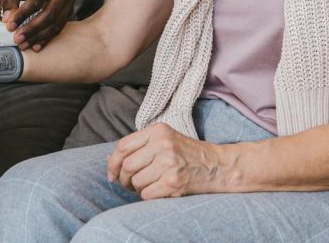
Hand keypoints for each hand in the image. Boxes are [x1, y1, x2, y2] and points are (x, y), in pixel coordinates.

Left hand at [0, 0, 74, 50]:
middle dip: (32, 29)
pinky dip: (47, 38)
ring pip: (56, 23)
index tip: (10, 26)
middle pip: (50, 13)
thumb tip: (7, 19)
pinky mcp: (70, 10)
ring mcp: (70, 0)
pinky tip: (36, 46)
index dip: (23, 14)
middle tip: (18, 39)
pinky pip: (60, 28)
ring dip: (39, 37)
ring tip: (24, 45)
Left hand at [106, 123, 224, 198]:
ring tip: (148, 185)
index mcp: (158, 131)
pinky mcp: (174, 182)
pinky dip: (147, 196)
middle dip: (124, 179)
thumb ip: (142, 145)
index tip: (112, 174)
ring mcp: (169, 163)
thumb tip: (113, 165)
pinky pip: (146, 194)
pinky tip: (157, 191)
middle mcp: (163, 145)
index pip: (123, 146)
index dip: (112, 163)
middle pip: (127, 166)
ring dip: (137, 189)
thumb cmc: (187, 153)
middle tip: (129, 184)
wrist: (217, 166)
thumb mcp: (166, 138)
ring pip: (136, 182)